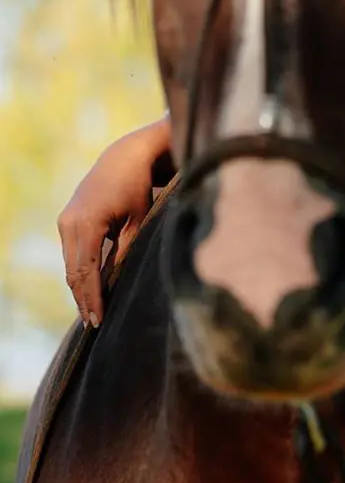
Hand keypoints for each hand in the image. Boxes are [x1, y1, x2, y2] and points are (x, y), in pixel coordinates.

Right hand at [57, 116, 170, 327]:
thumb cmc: (140, 187)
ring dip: (80, 288)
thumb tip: (117, 280)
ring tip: (91, 313)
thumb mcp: (138, 220)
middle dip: (83, 299)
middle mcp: (69, 223)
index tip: (98, 320)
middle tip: (93, 325)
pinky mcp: (70, 220)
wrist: (126, 157)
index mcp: (87, 224)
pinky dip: (81, 271)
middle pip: (73, 272)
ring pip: (70, 264)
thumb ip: (126, 250)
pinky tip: (90, 289)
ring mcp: (66, 221)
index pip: (86, 271)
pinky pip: (73, 253)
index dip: (92, 297)